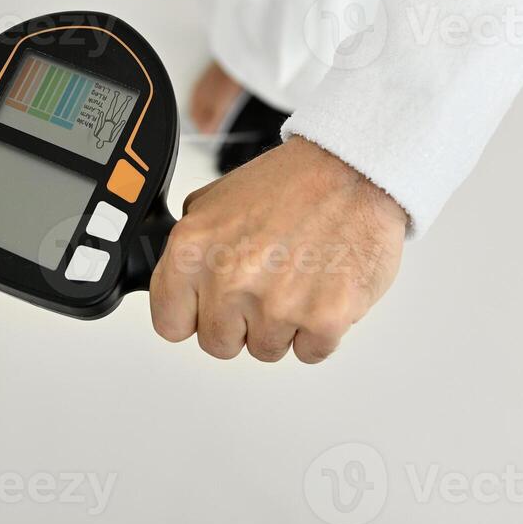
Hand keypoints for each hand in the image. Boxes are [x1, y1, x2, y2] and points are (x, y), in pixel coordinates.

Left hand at [149, 137, 406, 362]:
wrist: (353, 171)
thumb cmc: (291, 183)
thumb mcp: (216, 201)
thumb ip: (191, 249)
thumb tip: (178, 283)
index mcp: (192, 250)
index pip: (169, 323)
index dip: (194, 315)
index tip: (209, 306)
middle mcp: (230, 280)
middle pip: (218, 344)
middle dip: (240, 322)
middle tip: (263, 285)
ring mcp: (276, 304)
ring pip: (265, 350)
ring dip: (281, 325)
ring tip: (296, 278)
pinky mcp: (323, 319)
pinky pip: (309, 352)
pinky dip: (317, 329)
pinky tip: (320, 289)